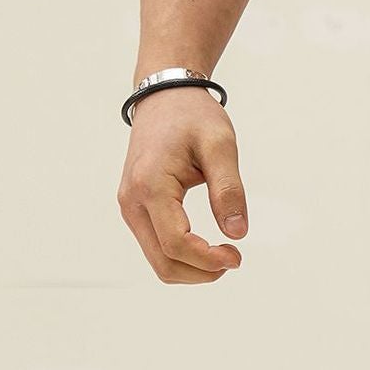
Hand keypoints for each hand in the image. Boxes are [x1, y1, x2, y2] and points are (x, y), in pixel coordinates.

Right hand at [116, 87, 247, 284]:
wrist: (164, 97)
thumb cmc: (192, 116)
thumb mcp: (220, 145)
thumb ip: (229, 189)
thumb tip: (237, 233)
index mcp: (150, 185)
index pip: (177, 244)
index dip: (210, 260)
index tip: (238, 254)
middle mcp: (132, 201)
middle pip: (164, 263)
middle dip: (202, 272)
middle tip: (234, 257)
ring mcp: (131, 207)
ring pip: (159, 261)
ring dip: (193, 268)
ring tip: (222, 252)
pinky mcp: (136, 209)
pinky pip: (157, 248)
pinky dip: (183, 257)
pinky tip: (206, 245)